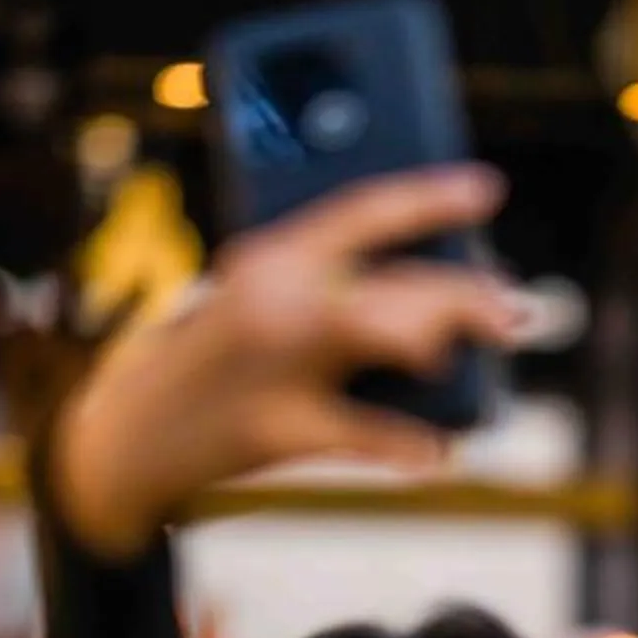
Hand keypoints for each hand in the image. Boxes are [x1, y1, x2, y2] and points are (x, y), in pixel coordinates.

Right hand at [50, 166, 521, 551]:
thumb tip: (425, 300)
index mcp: (269, 256)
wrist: (126, 436)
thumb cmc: (209, 360)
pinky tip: (442, 448)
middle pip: (392, 280)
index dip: (430, 196)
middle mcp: (275, 301)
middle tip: (511, 311)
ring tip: (472, 357)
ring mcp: (277, 366)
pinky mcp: (279, 432)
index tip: (486, 189)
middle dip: (463, 295)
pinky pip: (361, 435)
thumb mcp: (250, 300)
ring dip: (439, 343)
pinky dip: (408, 445)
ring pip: (383, 336)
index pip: (363, 210)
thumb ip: (321, 283)